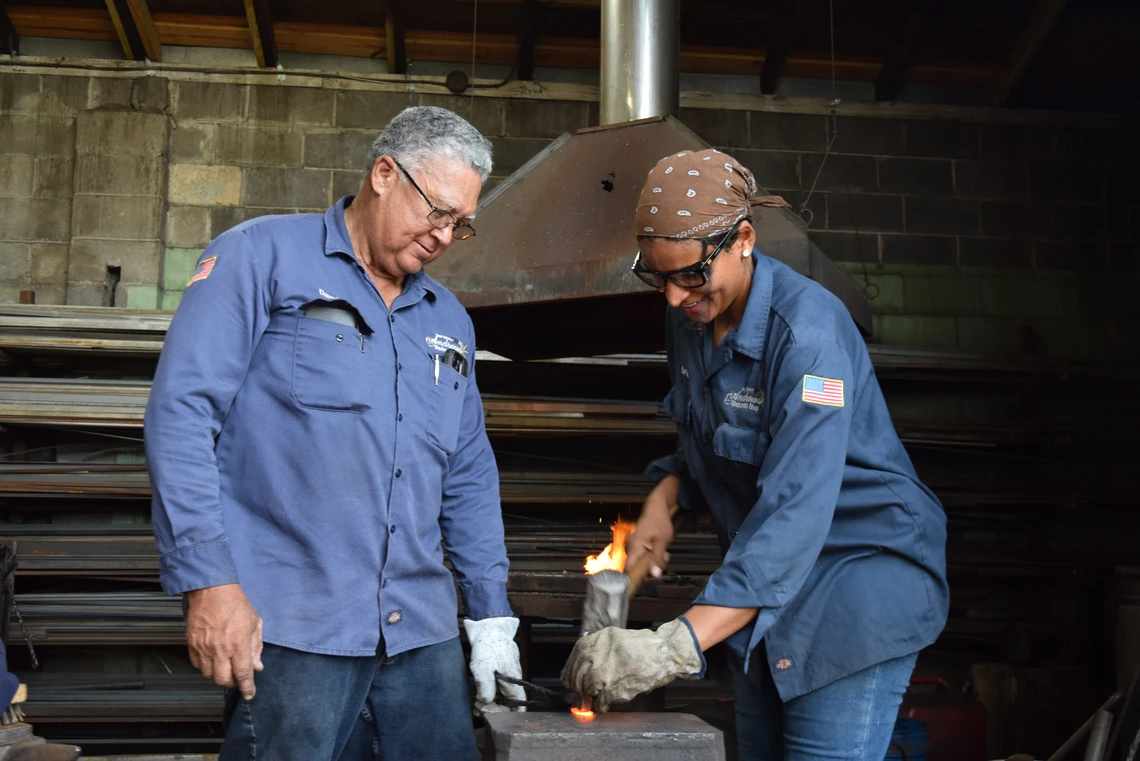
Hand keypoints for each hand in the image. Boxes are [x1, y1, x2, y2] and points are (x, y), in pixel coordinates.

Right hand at [185, 584, 263, 699]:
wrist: (211, 590)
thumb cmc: (235, 603)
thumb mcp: (255, 622)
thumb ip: (256, 646)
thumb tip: (257, 666)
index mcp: (238, 643)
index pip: (243, 674)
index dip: (247, 687)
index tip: (250, 694)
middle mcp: (220, 649)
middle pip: (223, 679)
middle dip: (233, 683)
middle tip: (238, 679)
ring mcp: (203, 648)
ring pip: (209, 675)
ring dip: (218, 676)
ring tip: (226, 669)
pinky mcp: (192, 644)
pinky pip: (197, 665)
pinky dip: (205, 668)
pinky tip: (213, 661)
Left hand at [464, 617, 526, 713]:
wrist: (489, 626)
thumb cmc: (489, 646)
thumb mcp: (483, 668)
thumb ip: (486, 688)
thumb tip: (486, 702)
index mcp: (514, 683)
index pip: (518, 707)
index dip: (506, 716)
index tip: (490, 714)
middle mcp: (513, 682)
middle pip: (507, 704)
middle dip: (492, 709)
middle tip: (477, 707)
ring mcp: (506, 677)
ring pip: (500, 696)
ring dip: (488, 701)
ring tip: (475, 701)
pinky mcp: (499, 672)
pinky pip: (495, 688)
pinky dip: (486, 692)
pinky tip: (477, 692)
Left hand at [561, 619, 702, 711]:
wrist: (664, 652)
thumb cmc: (644, 646)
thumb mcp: (615, 638)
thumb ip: (598, 649)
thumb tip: (584, 666)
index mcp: (596, 641)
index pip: (573, 659)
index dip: (570, 673)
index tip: (570, 679)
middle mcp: (597, 655)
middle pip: (577, 676)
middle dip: (578, 686)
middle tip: (583, 692)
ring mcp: (604, 672)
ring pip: (586, 689)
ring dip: (589, 696)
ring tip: (596, 696)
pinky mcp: (614, 688)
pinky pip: (600, 702)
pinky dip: (601, 706)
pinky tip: (605, 703)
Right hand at [625, 478, 678, 579]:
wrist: (657, 506)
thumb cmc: (659, 522)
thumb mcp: (662, 542)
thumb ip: (657, 559)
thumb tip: (654, 575)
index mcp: (633, 548)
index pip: (628, 570)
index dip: (635, 579)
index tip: (646, 582)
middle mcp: (630, 548)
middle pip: (637, 568)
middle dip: (651, 568)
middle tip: (664, 560)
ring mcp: (633, 546)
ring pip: (642, 562)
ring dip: (654, 562)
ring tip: (665, 554)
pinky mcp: (637, 544)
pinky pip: (643, 556)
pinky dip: (652, 556)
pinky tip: (661, 551)